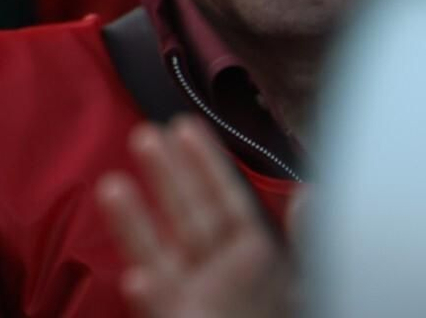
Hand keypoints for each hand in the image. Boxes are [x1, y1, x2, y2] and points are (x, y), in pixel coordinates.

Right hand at [96, 116, 296, 317]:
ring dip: (136, 226)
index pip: (224, 206)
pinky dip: (153, 299)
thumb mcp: (305, 288)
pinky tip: (139, 283)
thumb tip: (314, 195)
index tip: (184, 126)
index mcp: (249, 268)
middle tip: (144, 134)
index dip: (206, 167)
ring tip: (111, 185)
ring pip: (160, 260)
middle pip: (188, 223)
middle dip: (167, 180)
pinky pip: (163, 309)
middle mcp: (214, 283)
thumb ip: (310, 246)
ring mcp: (191, 308)